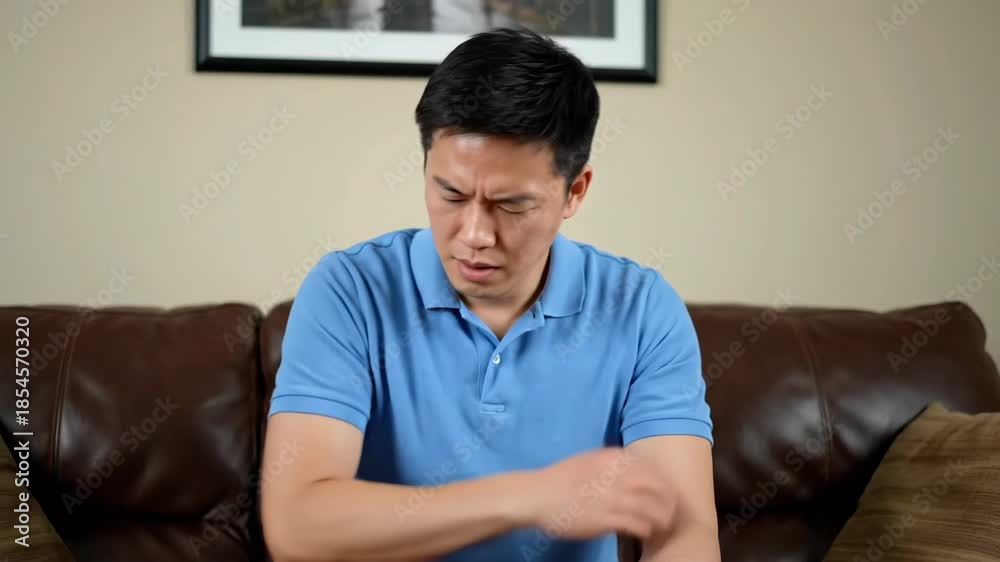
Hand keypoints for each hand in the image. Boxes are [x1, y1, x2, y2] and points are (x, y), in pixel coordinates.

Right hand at [521, 447, 674, 540]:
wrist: (537, 495)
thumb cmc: (561, 478)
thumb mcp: (588, 460)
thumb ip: (611, 462)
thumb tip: (633, 467)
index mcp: (612, 458)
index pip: (651, 468)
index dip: (664, 482)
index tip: (666, 493)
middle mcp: (615, 475)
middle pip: (657, 487)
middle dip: (669, 501)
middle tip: (670, 511)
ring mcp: (611, 497)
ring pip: (651, 508)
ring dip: (662, 518)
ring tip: (663, 525)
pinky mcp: (605, 518)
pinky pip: (637, 524)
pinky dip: (646, 529)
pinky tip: (645, 533)